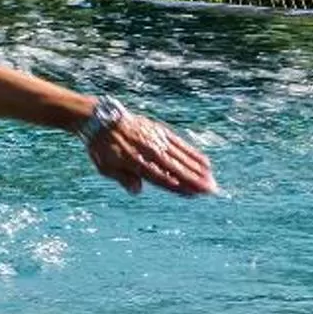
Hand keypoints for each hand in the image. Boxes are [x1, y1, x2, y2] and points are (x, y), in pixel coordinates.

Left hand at [84, 105, 215, 195]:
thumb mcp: (105, 167)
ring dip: (198, 169)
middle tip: (211, 190)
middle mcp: (149, 151)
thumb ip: (123, 179)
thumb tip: (137, 191)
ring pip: (181, 156)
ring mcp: (156, 140)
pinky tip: (205, 162)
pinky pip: (180, 144)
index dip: (178, 187)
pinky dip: (193, 153)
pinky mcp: (160, 131)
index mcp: (135, 161)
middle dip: (194, 180)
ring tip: (212, 180)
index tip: (193, 194)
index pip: (161, 177)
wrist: (101, 119)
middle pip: (176, 168)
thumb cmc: (102, 147)